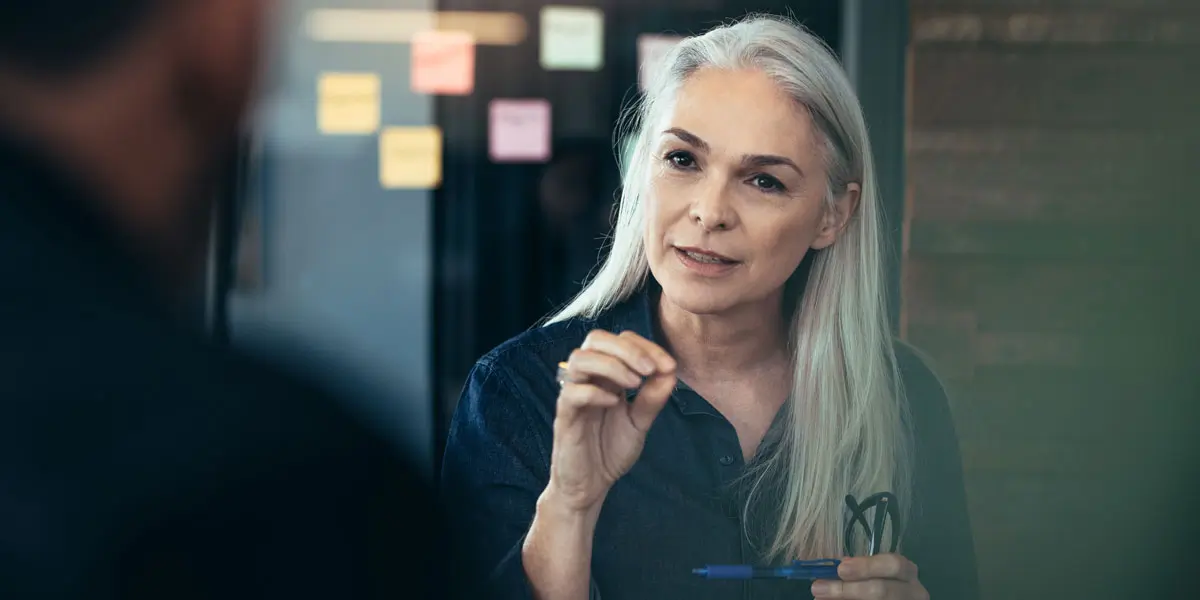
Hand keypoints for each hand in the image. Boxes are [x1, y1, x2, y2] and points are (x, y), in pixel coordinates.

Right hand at [545, 330, 676, 513]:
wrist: (590, 486)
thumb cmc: (609, 451)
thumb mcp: (639, 423)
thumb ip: (652, 399)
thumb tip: (671, 372)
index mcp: (606, 376)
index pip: (620, 341)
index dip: (646, 346)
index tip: (669, 366)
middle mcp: (588, 379)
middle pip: (596, 339)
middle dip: (627, 349)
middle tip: (649, 369)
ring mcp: (573, 396)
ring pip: (579, 359)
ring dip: (611, 365)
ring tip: (634, 384)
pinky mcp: (564, 417)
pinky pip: (571, 393)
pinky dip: (595, 392)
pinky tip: (615, 403)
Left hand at [811, 554, 927, 599]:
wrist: (893, 598)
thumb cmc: (883, 584)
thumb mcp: (876, 574)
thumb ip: (860, 570)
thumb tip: (835, 567)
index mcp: (907, 574)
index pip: (894, 565)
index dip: (867, 566)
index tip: (841, 568)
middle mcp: (914, 592)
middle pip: (883, 590)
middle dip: (848, 589)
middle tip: (819, 587)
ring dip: (843, 599)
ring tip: (819, 598)